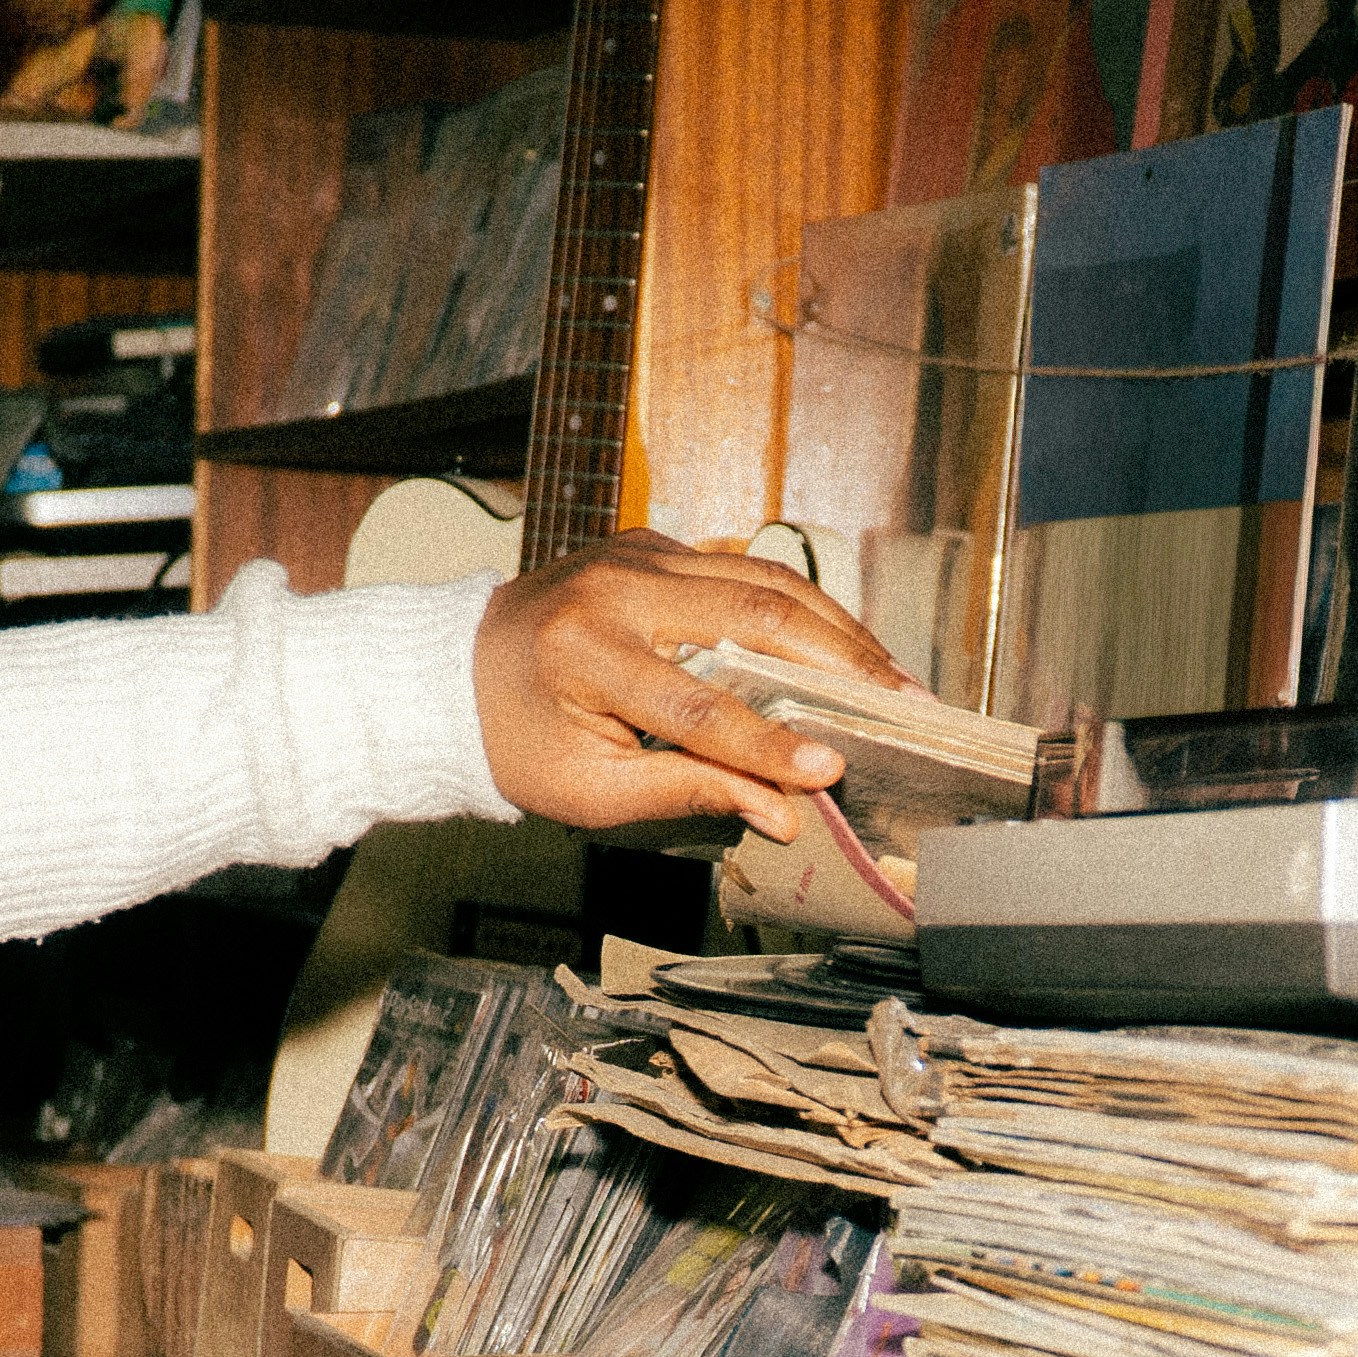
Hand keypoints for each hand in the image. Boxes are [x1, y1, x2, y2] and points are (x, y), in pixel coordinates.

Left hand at [470, 529, 915, 842]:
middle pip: (752, 617)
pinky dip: (806, 611)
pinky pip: (748, 571)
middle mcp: (614, 586)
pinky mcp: (656, 545)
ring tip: (894, 682)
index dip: (770, 743)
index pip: (697, 704)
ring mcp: (638, 554)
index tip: (833, 771)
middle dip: (836, 668)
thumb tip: (785, 811)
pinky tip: (850, 650)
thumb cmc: (518, 743)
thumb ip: (687, 793)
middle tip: (902, 711)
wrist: (455, 671)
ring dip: (838, 633)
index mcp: (584, 652)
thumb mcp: (588, 791)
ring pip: (764, 581)